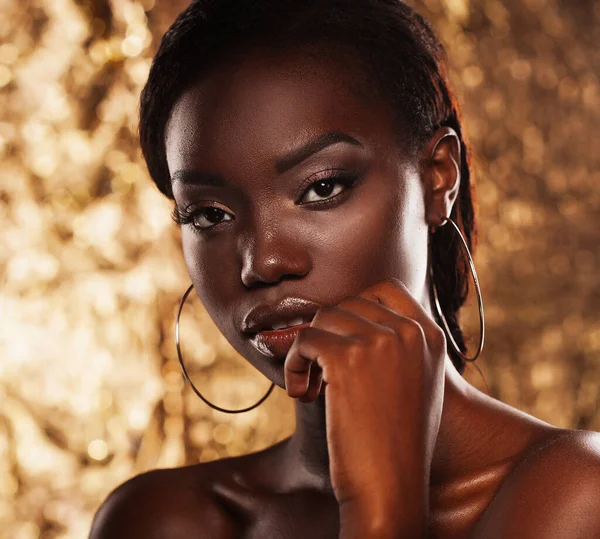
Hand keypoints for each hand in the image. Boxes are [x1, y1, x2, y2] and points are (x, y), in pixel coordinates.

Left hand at [284, 278, 446, 536]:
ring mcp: (380, 342)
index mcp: (432, 336)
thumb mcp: (416, 384)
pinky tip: (303, 393)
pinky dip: (293, 364)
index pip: (385, 290)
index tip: (343, 343)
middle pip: (347, 304)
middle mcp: (410, 332)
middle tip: (323, 373)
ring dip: (308, 350)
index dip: (355, 311)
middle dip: (328, 335)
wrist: (390, 489)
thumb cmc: (396, 443)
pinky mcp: (347, 358)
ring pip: (322, 318)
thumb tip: (352, 318)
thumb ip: (398, 346)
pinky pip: (304, 339)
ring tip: (312, 385)